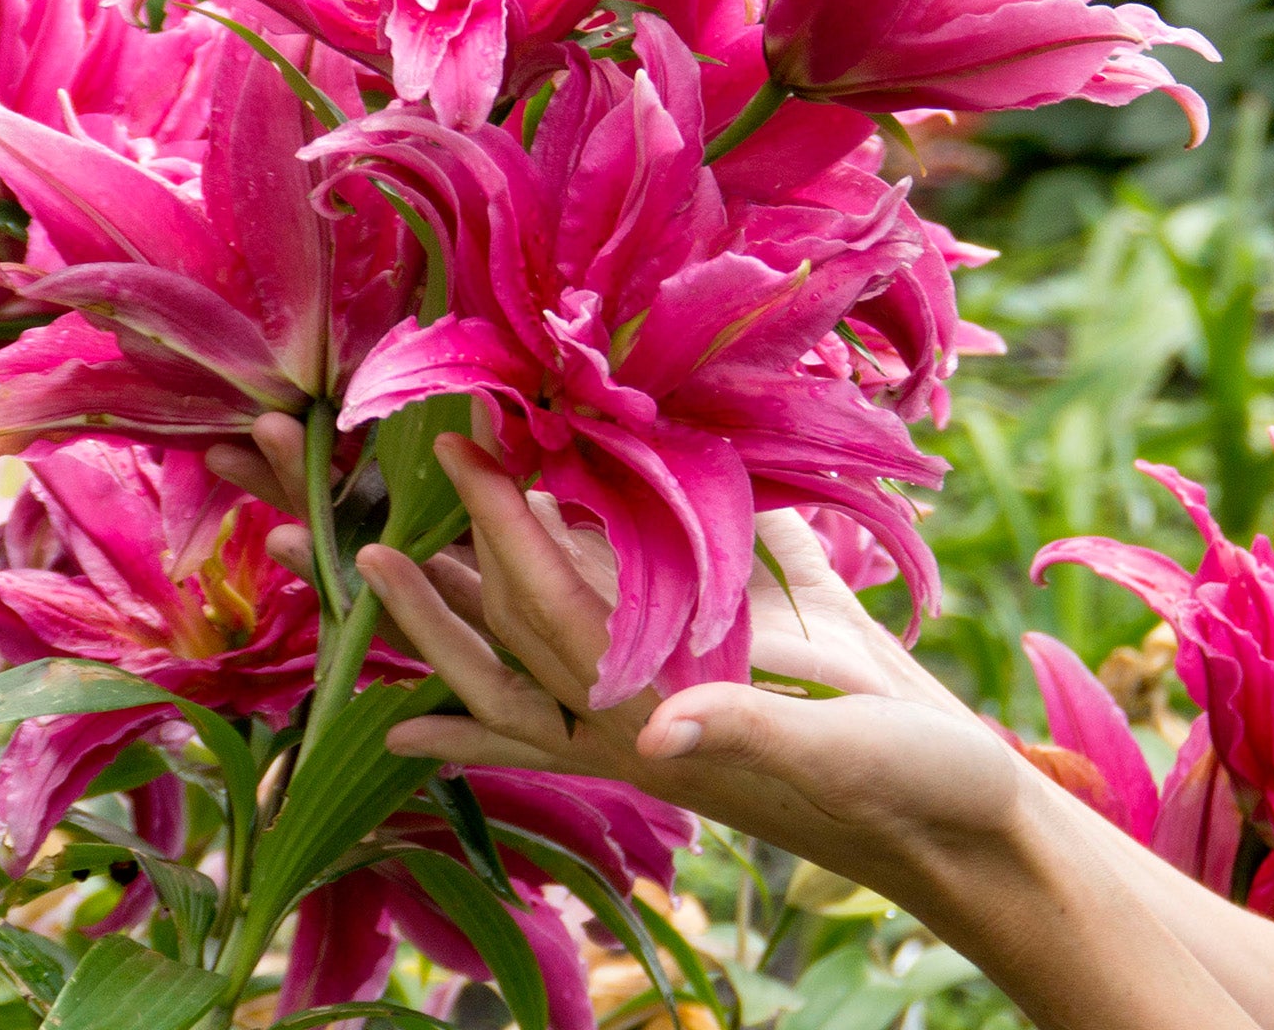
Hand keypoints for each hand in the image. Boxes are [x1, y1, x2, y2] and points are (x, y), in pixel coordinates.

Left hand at [355, 433, 1027, 904]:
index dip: (502, 526)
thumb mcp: (846, 761)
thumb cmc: (920, 795)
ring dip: (449, 591)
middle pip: (498, 627)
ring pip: (533, 632)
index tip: (455, 446)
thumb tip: (663, 733)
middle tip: (298, 527)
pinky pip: (621, 627)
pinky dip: (565, 598)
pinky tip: (531, 572)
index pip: (553, 603)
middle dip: (406, 579)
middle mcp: (635, 702)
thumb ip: (754, 738)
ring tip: (363, 558)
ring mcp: (667, 690)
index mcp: (656, 711)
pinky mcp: (718, 667)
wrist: (975, 827)